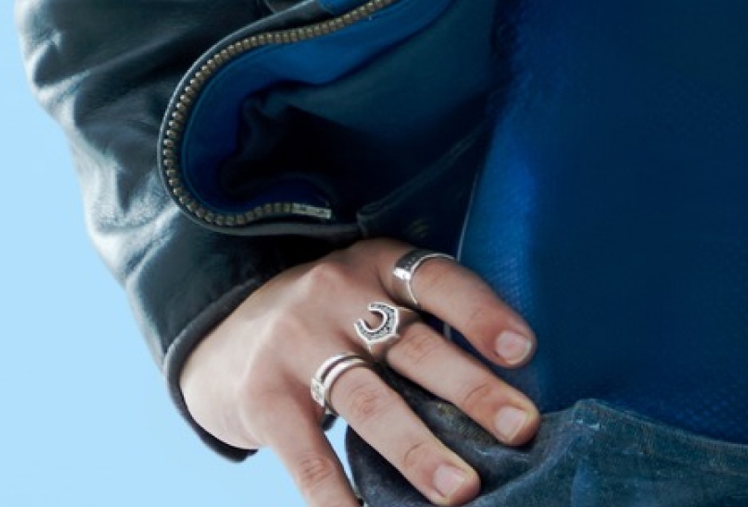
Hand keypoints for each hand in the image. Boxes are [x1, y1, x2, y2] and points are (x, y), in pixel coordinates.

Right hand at [178, 238, 538, 504]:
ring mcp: (297, 345)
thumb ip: (421, 324)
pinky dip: (338, 495)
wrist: (222, 334)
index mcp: (378, 263)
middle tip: (521, 429)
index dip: (482, 313)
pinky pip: (308, 455)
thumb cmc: (331, 321)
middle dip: (471, 391)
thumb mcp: (371, 294)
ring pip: (369, 401)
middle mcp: (339, 294)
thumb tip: (502, 392)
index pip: (438, 279)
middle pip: (414, 346)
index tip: (525, 351)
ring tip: (463, 491)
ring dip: (419, 450)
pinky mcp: (264, 399)